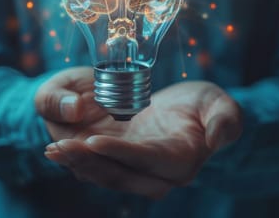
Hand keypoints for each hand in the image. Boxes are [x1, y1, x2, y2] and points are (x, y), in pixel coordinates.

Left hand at [37, 72, 242, 197]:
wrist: (190, 112)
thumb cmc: (206, 106)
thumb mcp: (221, 105)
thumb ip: (226, 120)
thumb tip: (217, 140)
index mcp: (180, 160)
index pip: (146, 159)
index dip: (120, 152)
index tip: (93, 141)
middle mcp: (157, 174)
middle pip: (119, 173)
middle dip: (87, 162)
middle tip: (59, 147)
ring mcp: (137, 171)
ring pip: (104, 173)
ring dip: (77, 163)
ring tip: (52, 150)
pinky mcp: (123, 164)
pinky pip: (98, 168)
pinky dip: (78, 160)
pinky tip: (57, 150)